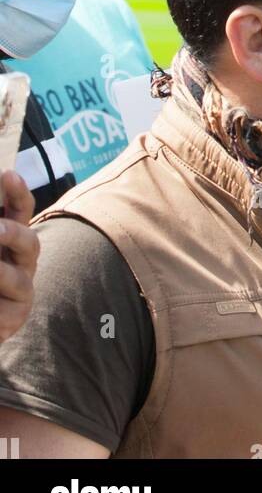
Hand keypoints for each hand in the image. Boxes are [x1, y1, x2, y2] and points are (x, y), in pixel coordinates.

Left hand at [0, 172, 38, 344]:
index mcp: (10, 238)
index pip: (20, 210)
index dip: (18, 193)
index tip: (8, 175)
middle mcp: (21, 260)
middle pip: (29, 242)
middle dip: (13, 234)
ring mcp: (22, 289)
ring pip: (19, 279)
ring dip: (1, 273)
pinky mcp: (15, 317)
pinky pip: (7, 311)